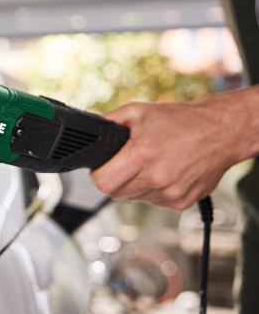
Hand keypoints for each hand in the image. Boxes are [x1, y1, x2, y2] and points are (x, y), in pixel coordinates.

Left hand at [90, 87, 258, 209]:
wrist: (221, 131)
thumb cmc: (181, 120)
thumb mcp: (138, 111)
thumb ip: (110, 121)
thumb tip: (92, 129)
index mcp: (141, 155)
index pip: (103, 183)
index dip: (98, 175)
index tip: (101, 168)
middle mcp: (156, 177)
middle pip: (116, 193)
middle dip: (116, 179)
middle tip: (126, 164)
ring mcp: (171, 192)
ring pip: (135, 198)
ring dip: (136, 185)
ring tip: (149, 164)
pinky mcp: (182, 201)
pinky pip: (155, 202)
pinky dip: (154, 190)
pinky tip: (164, 172)